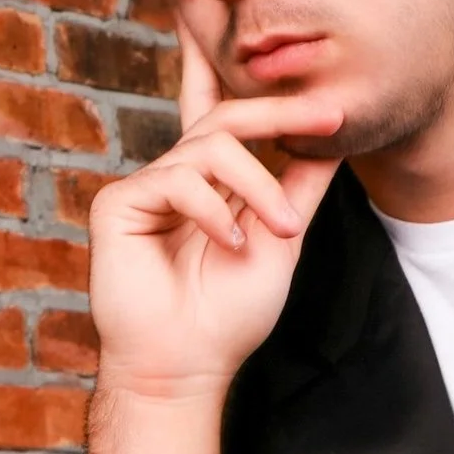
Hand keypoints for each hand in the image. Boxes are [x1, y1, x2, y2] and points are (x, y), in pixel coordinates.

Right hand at [86, 31, 343, 400]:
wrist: (186, 366)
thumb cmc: (228, 315)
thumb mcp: (282, 240)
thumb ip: (301, 186)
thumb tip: (335, 140)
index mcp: (212, 184)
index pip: (226, 117)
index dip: (256, 88)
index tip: (320, 87)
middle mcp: (179, 177)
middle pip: (227, 117)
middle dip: (281, 111)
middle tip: (330, 117)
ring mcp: (147, 187)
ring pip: (212, 147)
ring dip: (259, 186)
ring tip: (283, 229)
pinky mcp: (119, 203)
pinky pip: (176, 180)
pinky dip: (212, 210)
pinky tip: (227, 245)